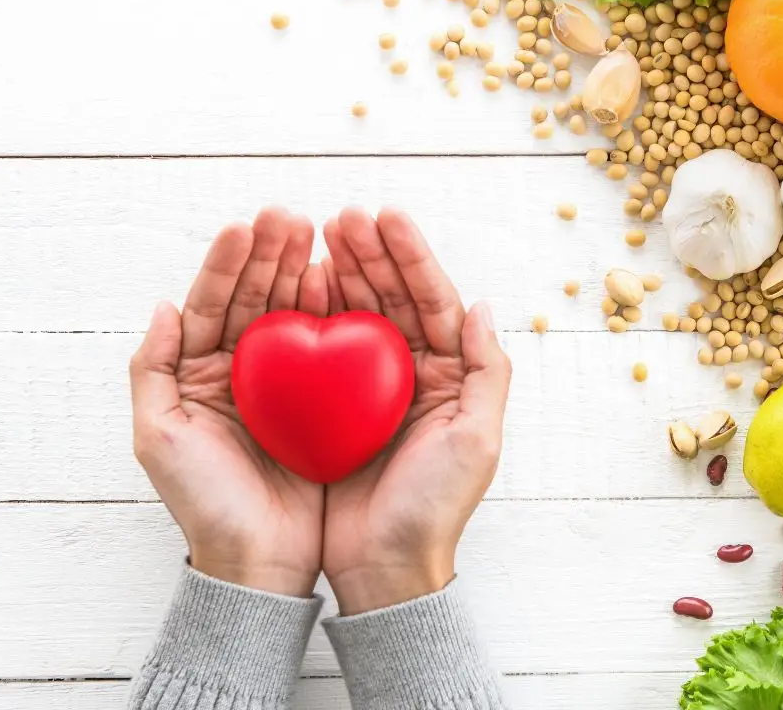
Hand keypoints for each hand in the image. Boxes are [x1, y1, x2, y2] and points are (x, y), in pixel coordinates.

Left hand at [129, 208, 328, 597]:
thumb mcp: (158, 437)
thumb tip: (163, 306)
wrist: (261, 559)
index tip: (248, 226)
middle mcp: (243, 372)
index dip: (228, 264)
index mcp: (199, 374)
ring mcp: (286, 385)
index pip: (211, 304)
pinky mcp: (325, 403)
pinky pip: (330, 348)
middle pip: (255, 298)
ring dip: (305, 271)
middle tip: (291, 217)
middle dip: (272, 254)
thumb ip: (152, 369)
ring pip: (294, 313)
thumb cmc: (205, 504)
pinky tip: (342, 283)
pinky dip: (335, 312)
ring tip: (324, 233)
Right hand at [317, 207, 511, 614]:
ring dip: (338, 272)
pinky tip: (293, 285)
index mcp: (451, 376)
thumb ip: (489, 371)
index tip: (386, 217)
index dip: (411, 257)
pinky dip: (308, 314)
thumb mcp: (478, 440)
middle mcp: (412, 374)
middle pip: (392, 298)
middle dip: (369, 254)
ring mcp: (368, 389)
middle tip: (341, 216)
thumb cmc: (435, 507)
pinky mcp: (329, 407)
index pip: (434, 301)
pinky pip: (319, 349)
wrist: (383, 566)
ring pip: (354, 314)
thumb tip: (482, 306)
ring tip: (313, 234)